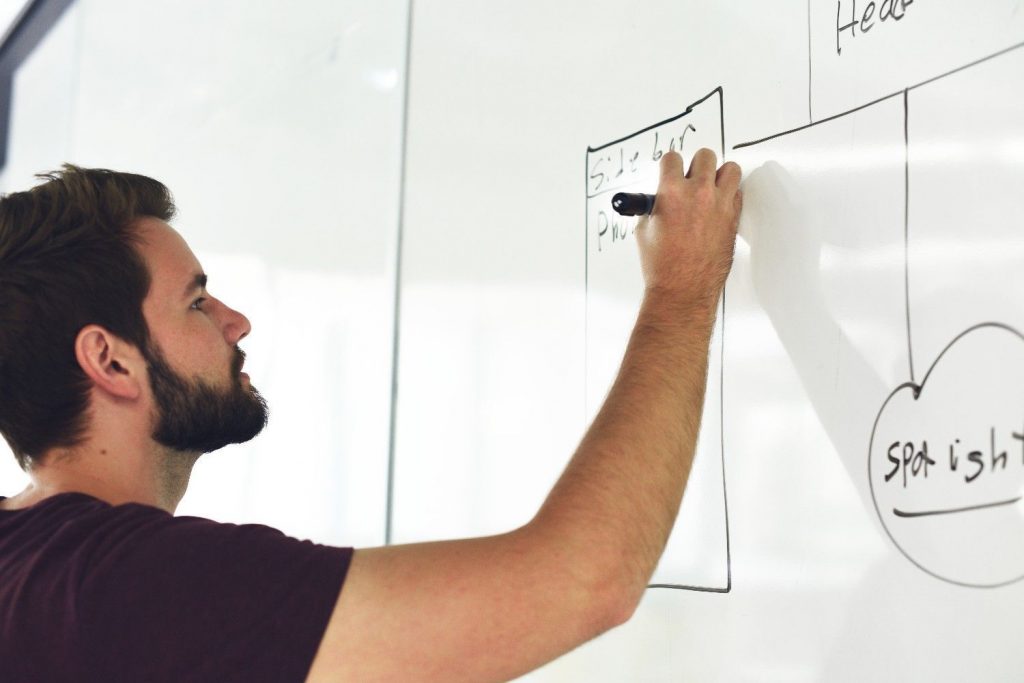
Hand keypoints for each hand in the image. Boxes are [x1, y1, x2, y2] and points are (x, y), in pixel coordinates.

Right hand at [636, 149, 741, 312]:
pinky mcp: (733, 217)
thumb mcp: (645, 230)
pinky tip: (719, 205)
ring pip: (731, 168)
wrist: (682, 289)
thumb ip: (654, 206)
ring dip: (719, 174)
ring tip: (711, 186)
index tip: (670, 171)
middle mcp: (698, 194)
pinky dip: (729, 194)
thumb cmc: (662, 266)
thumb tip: (660, 198)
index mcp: (672, 192)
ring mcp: (720, 205)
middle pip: (705, 156)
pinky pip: (738, 192)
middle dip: (696, 165)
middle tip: (692, 178)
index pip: (673, 158)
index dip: (670, 166)